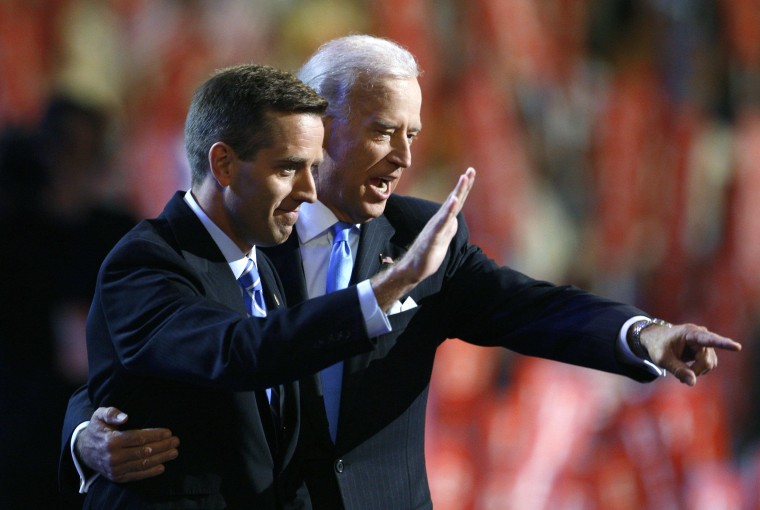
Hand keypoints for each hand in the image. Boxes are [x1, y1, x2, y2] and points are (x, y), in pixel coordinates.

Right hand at [76, 407, 179, 482]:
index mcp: (111, 440)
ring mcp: (115, 469)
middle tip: (176, 442)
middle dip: (163, 446)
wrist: (83, 450)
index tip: (169, 432)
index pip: (139, 438)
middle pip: (144, 451)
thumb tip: (126, 417)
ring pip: (142, 464)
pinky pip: (136, 475)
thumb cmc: (97, 429)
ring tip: (174, 452)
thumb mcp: (99, 415)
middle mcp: (113, 457)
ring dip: (161, 458)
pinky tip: (162, 467)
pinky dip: (150, 472)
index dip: (155, 435)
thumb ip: (112, 413)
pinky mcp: (116, 477)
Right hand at [371, 167, 474, 309]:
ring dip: (457, 192)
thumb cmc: (428, 254)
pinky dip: (449, 210)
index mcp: (444, 221)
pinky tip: (454, 200)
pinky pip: (442, 221)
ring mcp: (436, 227)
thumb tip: (454, 219)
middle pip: (454, 200)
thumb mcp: (443, 238)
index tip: (470, 173)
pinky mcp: (434, 236)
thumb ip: (448, 227)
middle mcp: (440, 220)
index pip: (456, 202)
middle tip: (471, 170)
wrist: (413, 268)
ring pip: (449, 207)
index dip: (464, 188)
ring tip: (464, 178)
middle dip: (463, 185)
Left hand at [639, 323, 741, 385]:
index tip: (737, 347)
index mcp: (689, 333)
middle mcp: (701, 335)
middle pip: (706, 359)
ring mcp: (705, 343)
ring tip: (682, 370)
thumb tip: (693, 383)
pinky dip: (699, 369)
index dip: (723, 344)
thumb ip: (677, 370)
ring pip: (709, 363)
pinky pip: (709, 364)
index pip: (708, 339)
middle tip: (680, 377)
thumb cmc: (658, 346)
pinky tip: (689, 369)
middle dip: (695, 370)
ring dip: (697, 370)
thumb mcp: (663, 359)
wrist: (655, 339)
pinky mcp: (706, 349)